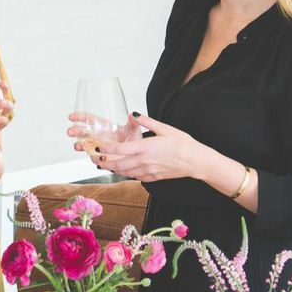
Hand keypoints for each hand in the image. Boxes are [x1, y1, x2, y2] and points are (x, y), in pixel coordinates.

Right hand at [66, 111, 142, 152]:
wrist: (136, 156)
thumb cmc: (133, 141)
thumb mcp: (135, 130)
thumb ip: (134, 123)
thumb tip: (133, 115)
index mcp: (104, 126)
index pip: (89, 119)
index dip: (80, 117)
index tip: (72, 117)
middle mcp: (98, 136)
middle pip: (82, 132)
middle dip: (75, 131)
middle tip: (70, 132)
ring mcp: (98, 147)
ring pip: (85, 145)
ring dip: (80, 145)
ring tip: (78, 146)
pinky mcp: (101, 158)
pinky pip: (94, 157)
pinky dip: (93, 157)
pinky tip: (95, 156)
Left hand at [87, 113, 207, 181]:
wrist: (196, 161)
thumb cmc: (183, 143)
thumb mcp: (165, 129)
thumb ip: (147, 122)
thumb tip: (134, 114)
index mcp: (145, 148)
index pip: (120, 149)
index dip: (106, 149)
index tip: (97, 147)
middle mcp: (144, 161)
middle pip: (119, 164)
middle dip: (105, 162)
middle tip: (96, 160)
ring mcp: (148, 171)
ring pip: (126, 172)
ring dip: (114, 170)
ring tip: (105, 166)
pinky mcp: (153, 177)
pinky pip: (136, 177)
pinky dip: (128, 174)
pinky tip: (124, 171)